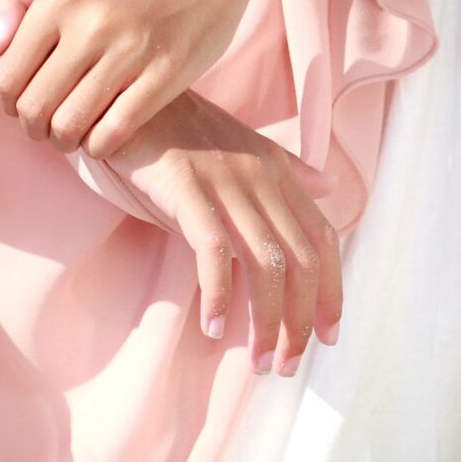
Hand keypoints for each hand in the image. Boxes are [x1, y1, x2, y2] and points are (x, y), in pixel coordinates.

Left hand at [0, 0, 252, 156]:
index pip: (8, 75)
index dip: (5, 101)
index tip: (16, 105)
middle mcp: (91, 24)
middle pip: (35, 106)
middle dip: (30, 127)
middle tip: (39, 127)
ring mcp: (130, 52)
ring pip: (71, 124)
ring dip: (61, 140)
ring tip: (65, 136)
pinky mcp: (164, 77)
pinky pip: (115, 130)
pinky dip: (97, 146)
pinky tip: (96, 141)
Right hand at [105, 93, 341, 373]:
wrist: (128, 96)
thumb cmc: (182, 125)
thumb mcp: (244, 143)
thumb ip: (289, 170)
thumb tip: (332, 188)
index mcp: (278, 173)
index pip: (323, 242)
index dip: (331, 293)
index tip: (326, 338)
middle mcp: (261, 179)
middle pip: (300, 263)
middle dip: (299, 322)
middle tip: (285, 365)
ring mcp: (225, 184)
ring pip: (265, 264)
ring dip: (266, 321)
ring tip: (259, 360)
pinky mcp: (186, 188)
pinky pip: (213, 251)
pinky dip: (218, 293)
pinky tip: (213, 326)